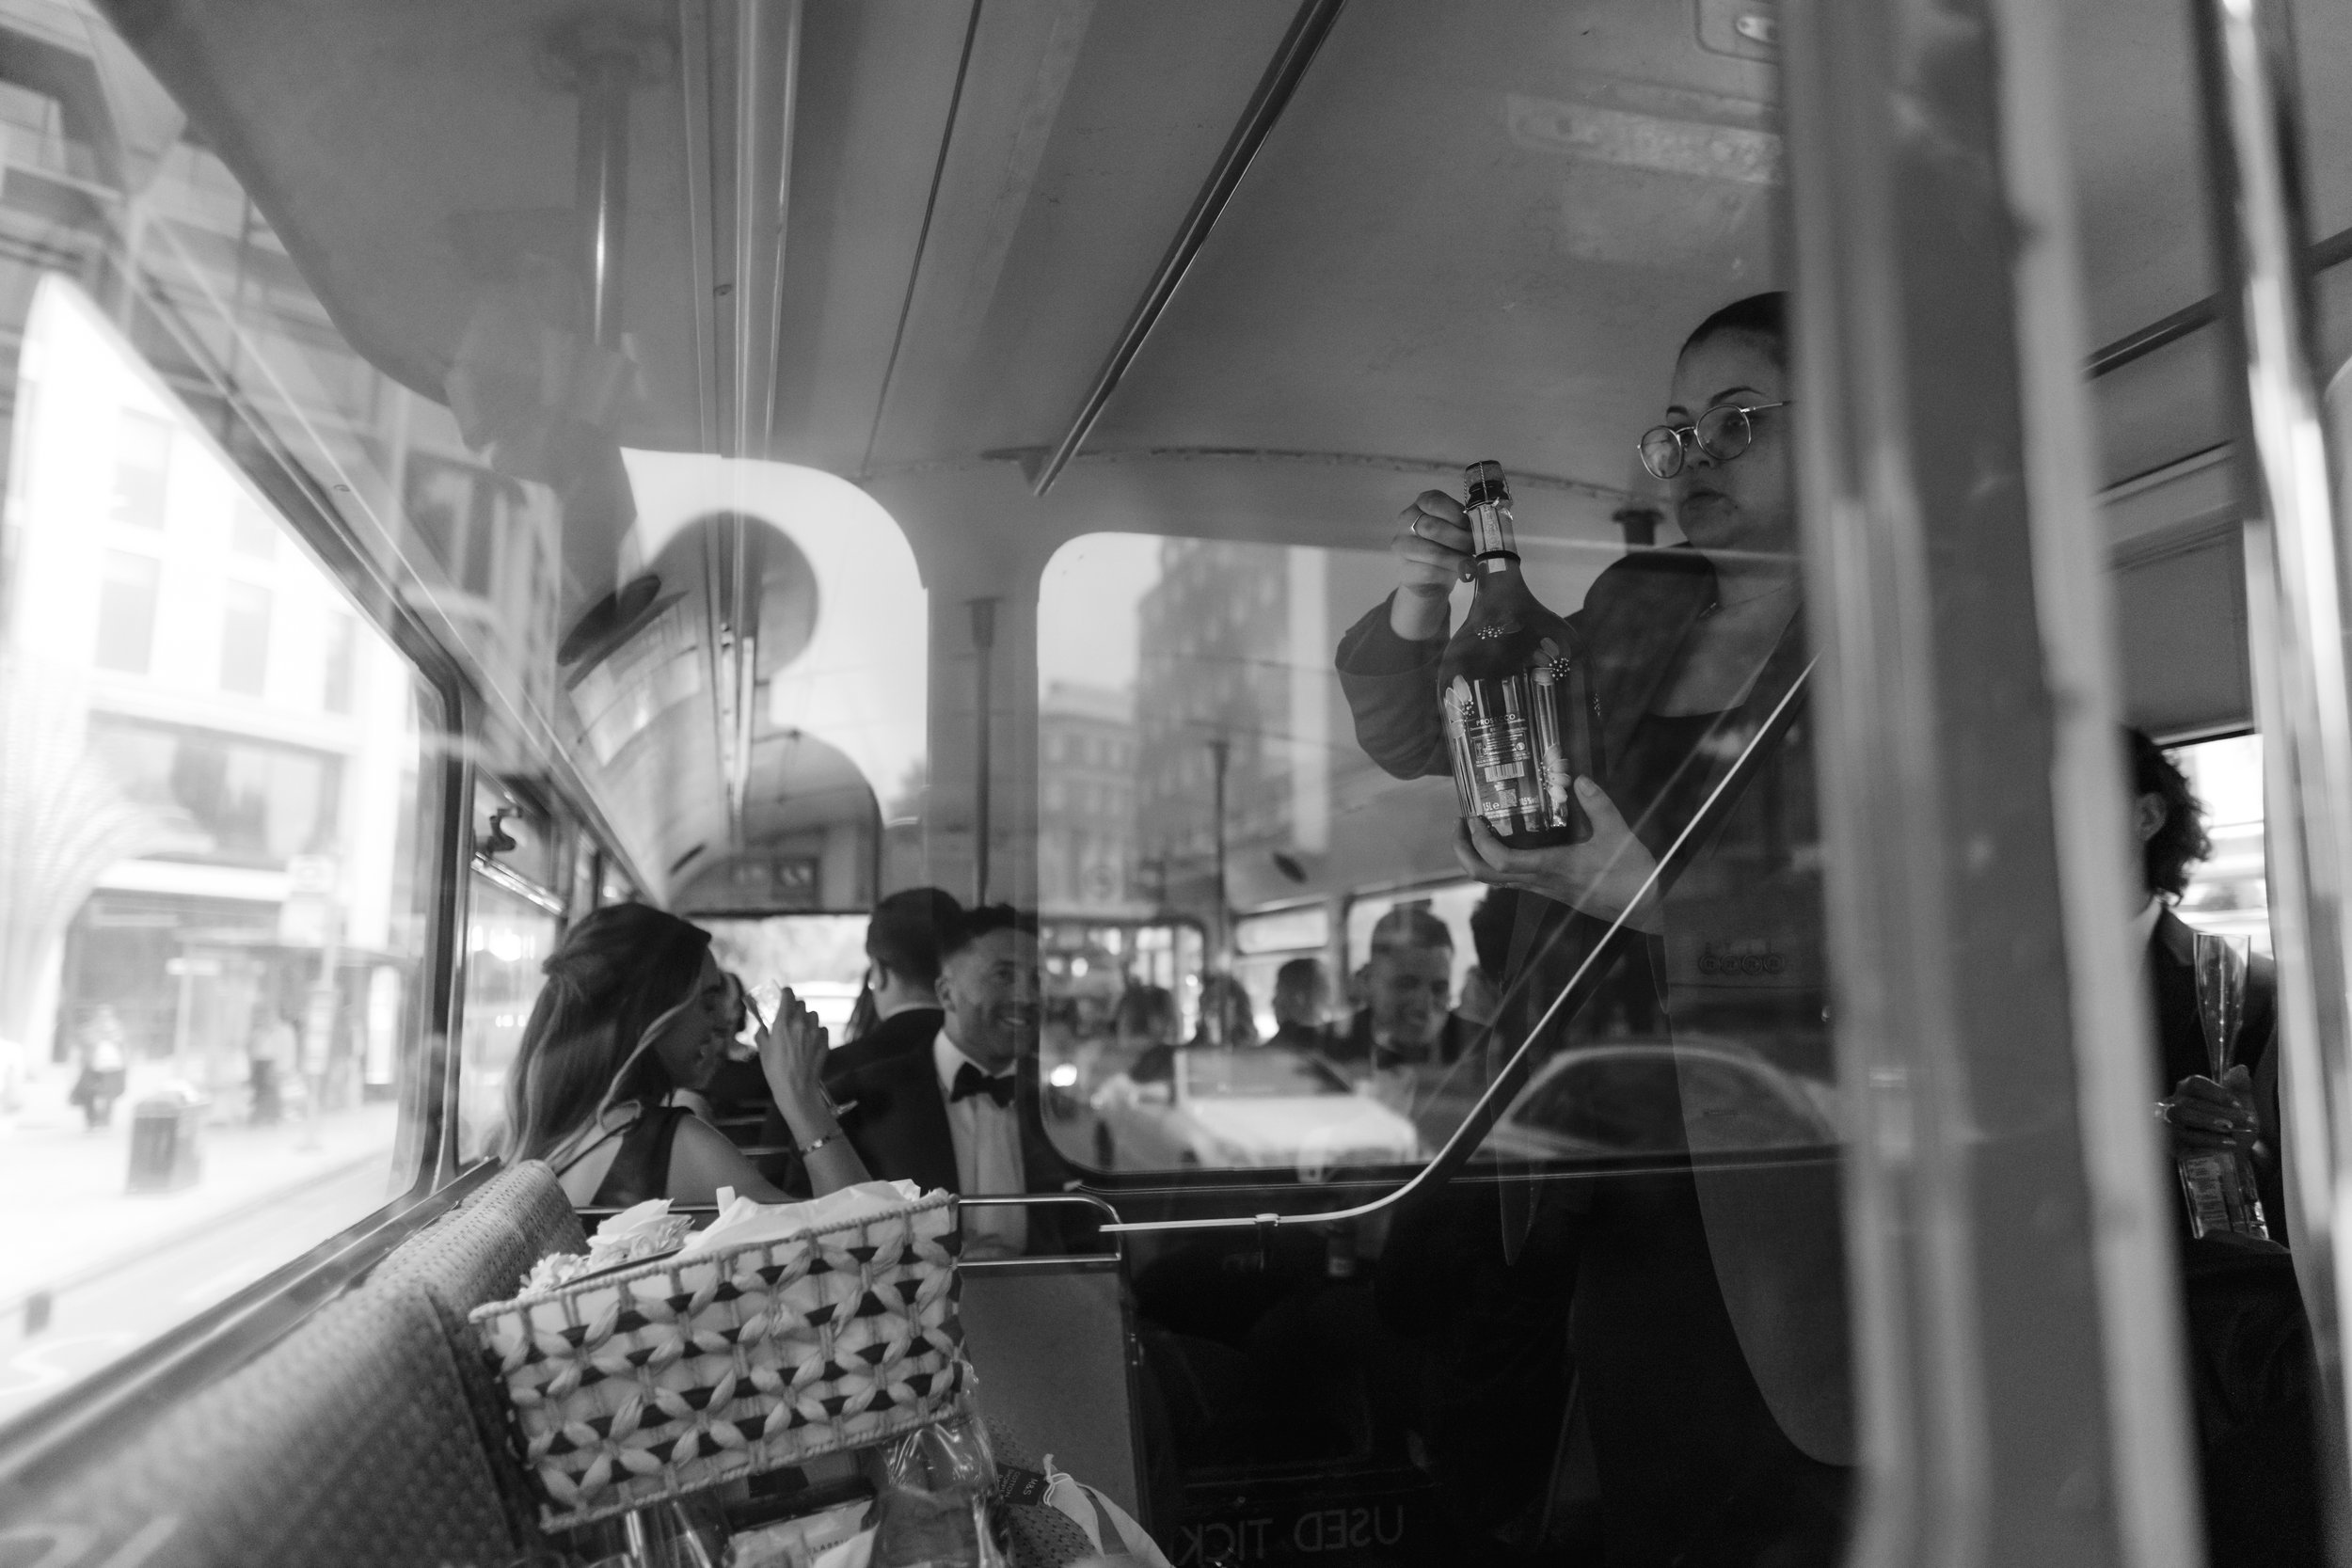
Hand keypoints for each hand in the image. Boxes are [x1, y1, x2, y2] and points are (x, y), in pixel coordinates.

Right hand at [757, 986, 832, 1121]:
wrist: (797, 1088)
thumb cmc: (776, 1071)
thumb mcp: (763, 1051)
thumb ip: (762, 1034)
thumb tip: (762, 1026)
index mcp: (782, 1024)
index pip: (788, 995)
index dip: (786, 993)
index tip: (784, 994)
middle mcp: (800, 1024)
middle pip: (801, 1004)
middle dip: (795, 1008)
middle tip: (790, 1017)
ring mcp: (814, 1032)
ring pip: (813, 1015)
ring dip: (806, 1018)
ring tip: (800, 1030)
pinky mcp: (825, 1040)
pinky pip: (821, 1028)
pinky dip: (816, 1031)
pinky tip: (809, 1042)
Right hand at [1389, 490, 1471, 639]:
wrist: (1430, 578)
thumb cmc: (1448, 547)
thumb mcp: (1457, 530)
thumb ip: (1466, 524)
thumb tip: (1488, 529)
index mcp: (1420, 506)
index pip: (1433, 501)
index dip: (1454, 513)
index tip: (1469, 525)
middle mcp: (1406, 522)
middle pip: (1432, 527)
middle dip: (1461, 539)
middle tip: (1476, 548)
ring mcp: (1401, 547)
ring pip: (1432, 552)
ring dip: (1457, 559)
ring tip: (1472, 563)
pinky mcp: (1403, 571)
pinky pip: (1429, 572)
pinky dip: (1449, 574)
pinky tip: (1460, 574)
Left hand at [1453, 778, 1663, 932]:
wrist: (1646, 909)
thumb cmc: (1633, 876)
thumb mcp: (1619, 835)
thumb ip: (1599, 806)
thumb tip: (1579, 780)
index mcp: (1553, 868)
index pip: (1502, 862)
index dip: (1479, 843)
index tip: (1472, 819)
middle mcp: (1542, 882)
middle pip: (1487, 877)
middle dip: (1464, 852)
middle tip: (1460, 825)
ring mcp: (1545, 889)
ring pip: (1498, 881)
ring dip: (1479, 857)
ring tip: (1476, 830)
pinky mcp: (1552, 890)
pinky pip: (1514, 879)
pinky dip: (1499, 862)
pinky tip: (1507, 841)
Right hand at [2159, 1065, 2260, 1162]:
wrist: (2231, 1157)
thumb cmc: (2232, 1128)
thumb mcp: (2242, 1107)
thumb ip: (2240, 1087)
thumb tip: (2241, 1069)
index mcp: (2188, 1089)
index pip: (2195, 1083)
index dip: (2216, 1092)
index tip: (2238, 1104)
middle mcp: (2174, 1102)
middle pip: (2190, 1101)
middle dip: (2219, 1111)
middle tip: (2243, 1120)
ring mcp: (2169, 1121)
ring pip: (2182, 1116)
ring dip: (2208, 1122)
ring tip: (2230, 1130)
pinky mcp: (2170, 1141)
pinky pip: (2185, 1138)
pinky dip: (2208, 1140)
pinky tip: (2227, 1144)